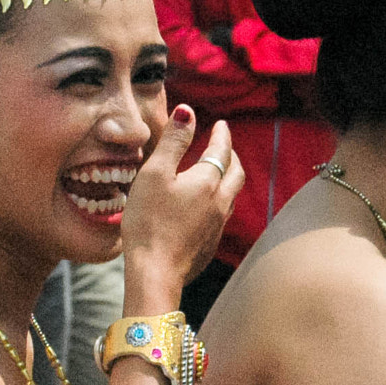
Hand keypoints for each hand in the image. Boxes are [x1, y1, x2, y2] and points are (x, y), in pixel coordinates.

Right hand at [120, 107, 244, 292]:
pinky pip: (221, 216)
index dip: (222, 136)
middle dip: (232, 156)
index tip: (221, 125)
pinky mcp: (209, 245)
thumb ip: (173, 142)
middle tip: (223, 146)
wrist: (155, 272)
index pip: (222, 151)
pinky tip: (206, 207)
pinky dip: (219, 201)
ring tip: (217, 173)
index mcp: (208, 182)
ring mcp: (217, 227)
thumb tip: (188, 112)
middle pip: (236, 173)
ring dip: (228, 179)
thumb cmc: (149, 221)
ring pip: (231, 196)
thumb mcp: (155, 174)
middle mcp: (219, 203)